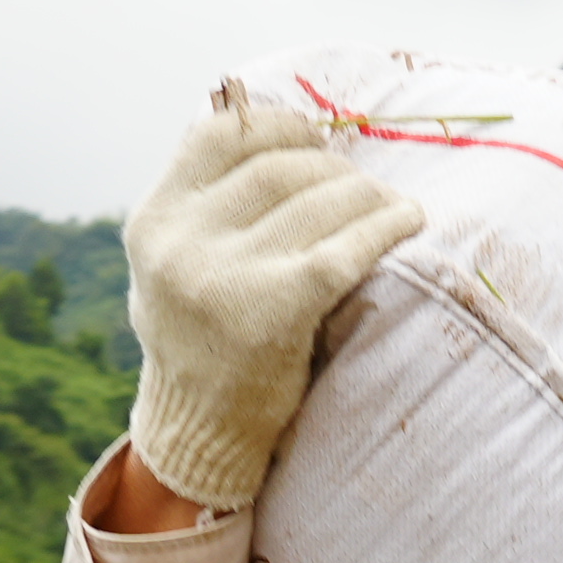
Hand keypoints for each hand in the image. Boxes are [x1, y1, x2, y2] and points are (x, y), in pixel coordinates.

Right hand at [118, 87, 421, 512]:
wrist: (198, 435)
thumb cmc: (203, 339)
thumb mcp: (177, 263)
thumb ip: (209, 204)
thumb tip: (288, 134)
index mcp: (154, 219)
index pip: (222, 134)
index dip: (281, 127)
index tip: (317, 140)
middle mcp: (179, 242)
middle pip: (281, 169)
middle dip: (335, 171)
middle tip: (366, 188)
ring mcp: (221, 277)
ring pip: (318, 201)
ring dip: (369, 196)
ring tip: (392, 206)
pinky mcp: (270, 310)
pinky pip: (344, 249)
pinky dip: (385, 228)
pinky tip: (408, 223)